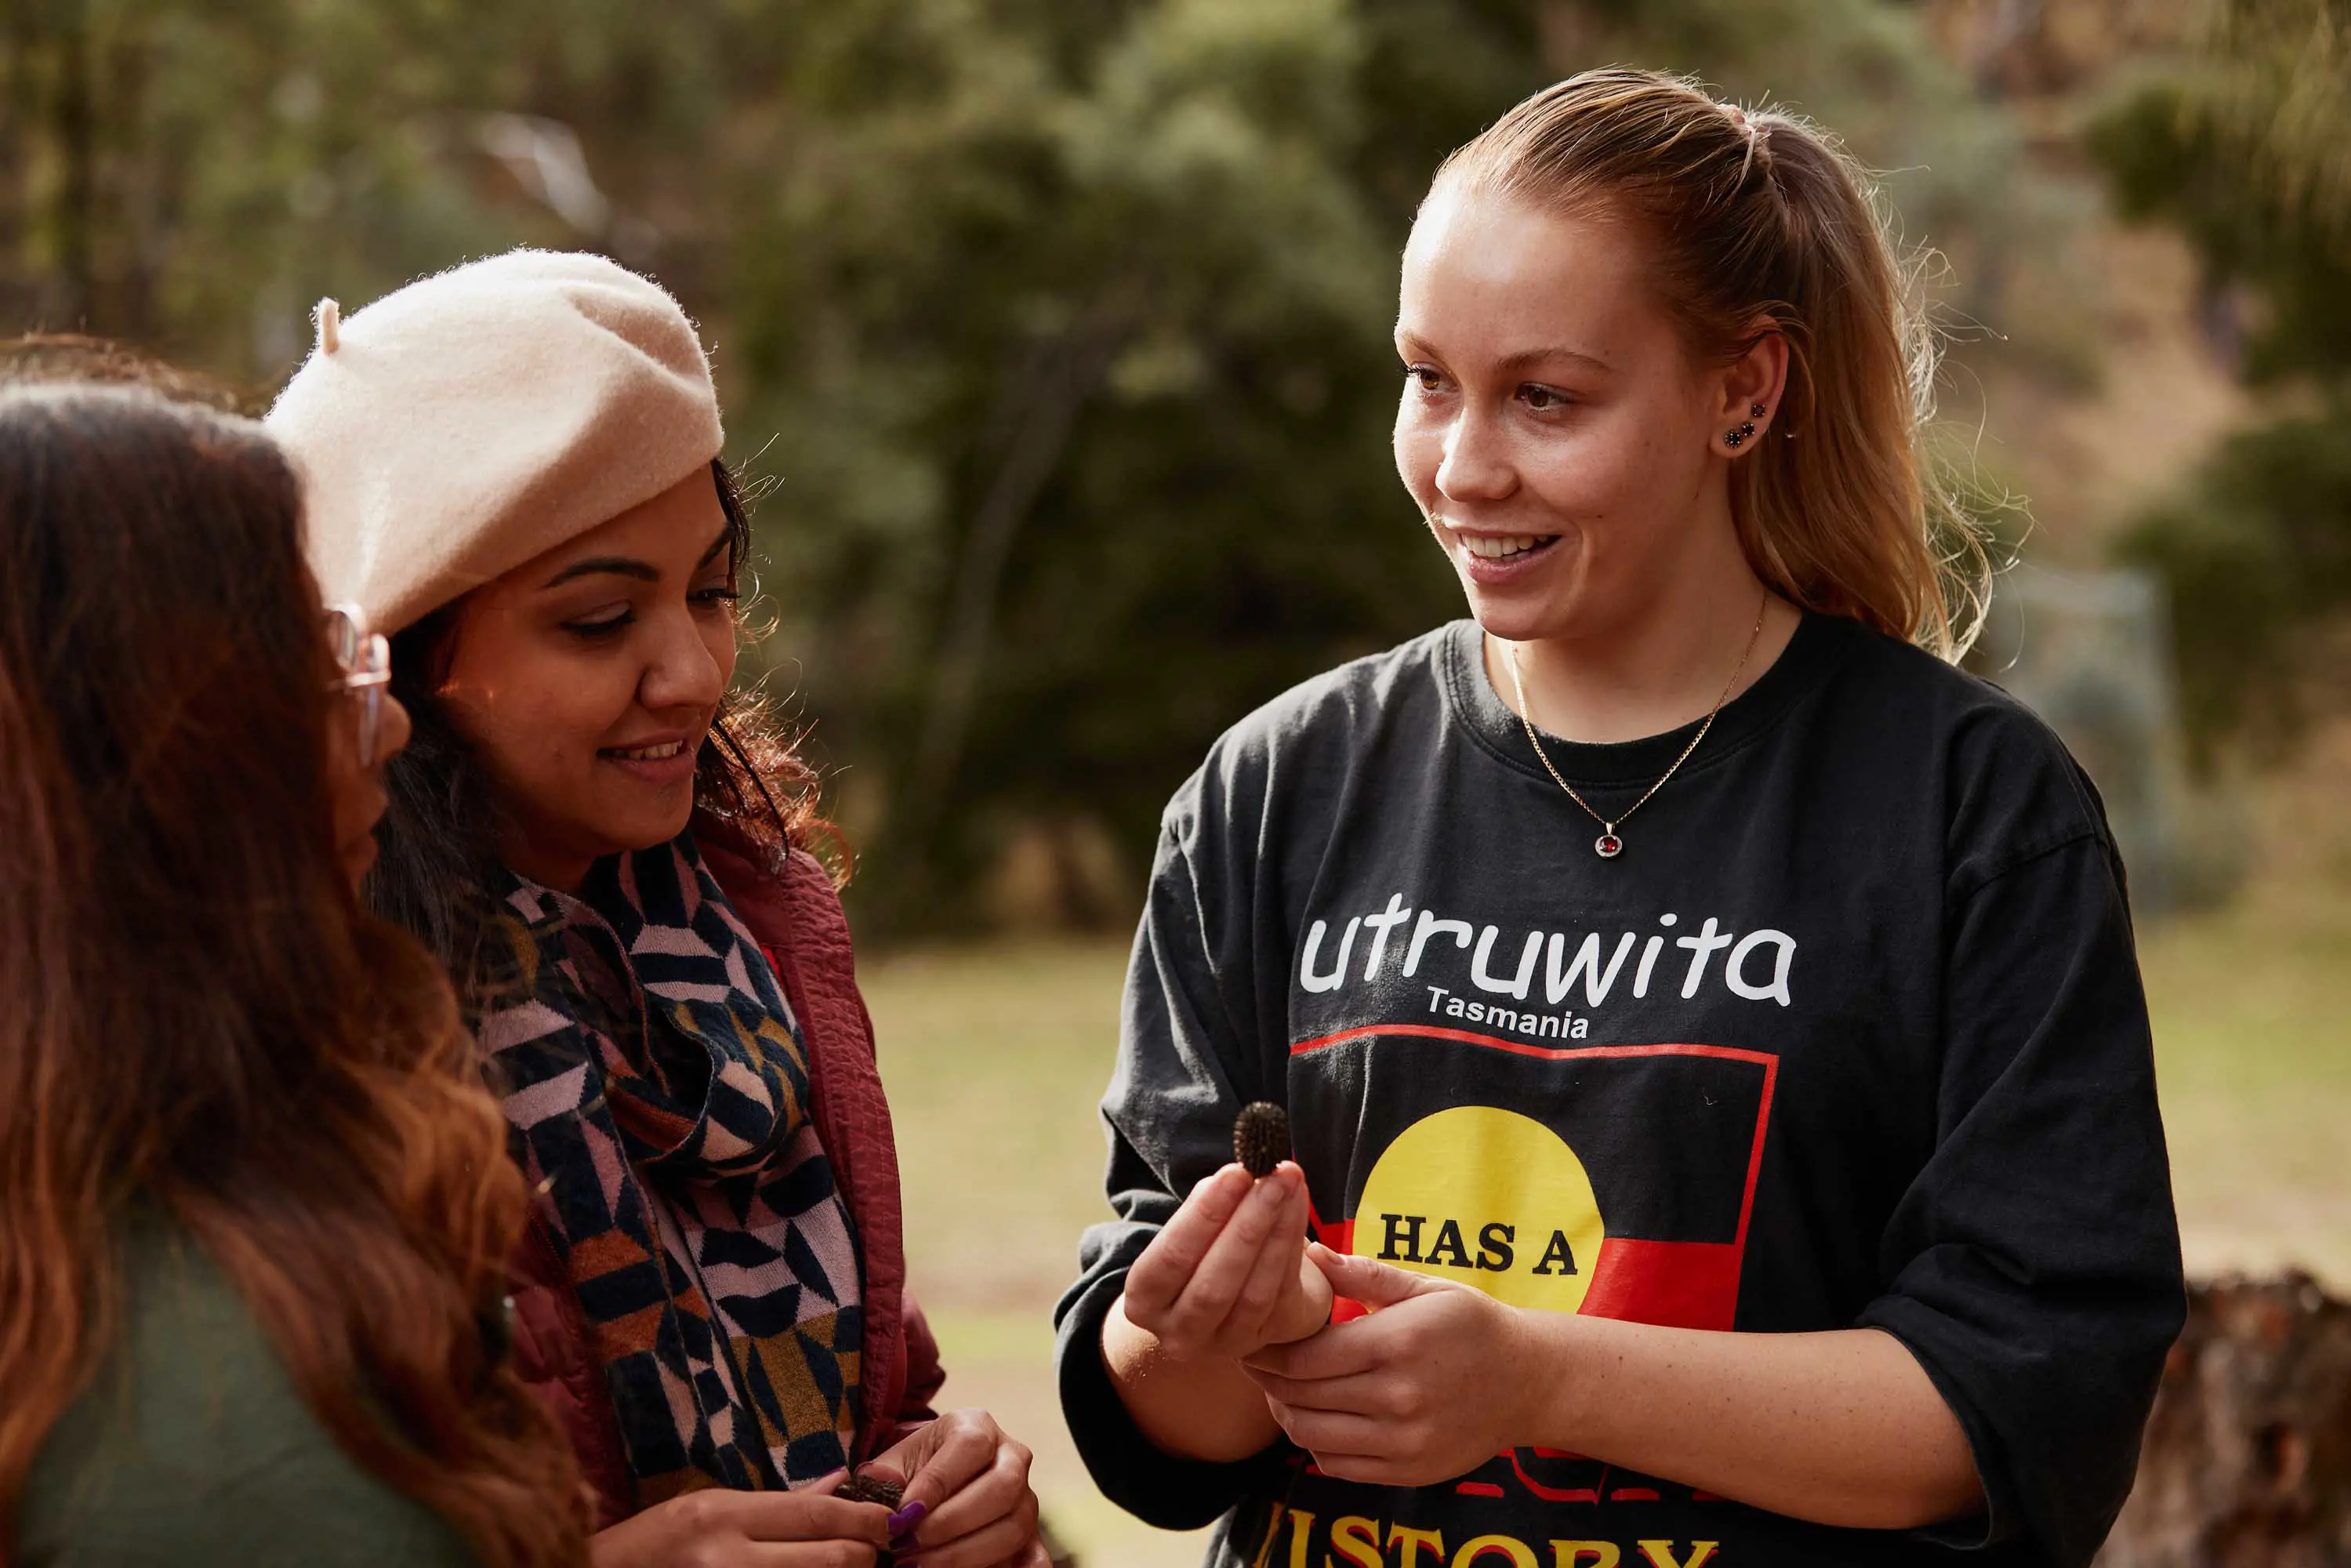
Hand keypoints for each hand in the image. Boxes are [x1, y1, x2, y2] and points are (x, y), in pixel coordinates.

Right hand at [588, 1475, 890, 1567]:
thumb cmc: (655, 1543)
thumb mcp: (711, 1507)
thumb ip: (779, 1505)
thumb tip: (842, 1485)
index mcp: (726, 1516)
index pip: (817, 1516)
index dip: (864, 1520)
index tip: (890, 1521)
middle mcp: (730, 1559)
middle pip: (829, 1559)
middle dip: (862, 1557)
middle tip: (871, 1553)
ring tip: (842, 1567)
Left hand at [861, 1408, 1046, 1566]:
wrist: (933, 1488)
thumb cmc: (914, 1472)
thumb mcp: (896, 1464)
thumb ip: (884, 1476)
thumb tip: (881, 1492)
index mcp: (978, 1426)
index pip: (970, 1446)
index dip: (939, 1482)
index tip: (905, 1513)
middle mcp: (1012, 1457)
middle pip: (1002, 1486)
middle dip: (951, 1522)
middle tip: (909, 1544)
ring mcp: (1026, 1498)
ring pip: (1013, 1527)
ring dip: (965, 1553)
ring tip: (919, 1565)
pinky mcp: (1032, 1535)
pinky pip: (1036, 1557)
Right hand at [1120, 1162, 1331, 1363]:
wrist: (1228, 1297)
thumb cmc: (1200, 1253)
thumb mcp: (1189, 1234)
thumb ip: (1205, 1211)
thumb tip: (1237, 1178)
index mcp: (1144, 1303)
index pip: (1172, 1258)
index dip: (1204, 1215)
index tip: (1236, 1172)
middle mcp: (1179, 1334)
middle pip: (1214, 1284)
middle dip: (1247, 1225)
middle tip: (1271, 1177)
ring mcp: (1224, 1345)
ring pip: (1253, 1294)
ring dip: (1277, 1232)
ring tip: (1289, 1184)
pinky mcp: (1265, 1341)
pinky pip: (1282, 1292)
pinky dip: (1292, 1244)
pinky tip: (1297, 1204)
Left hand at [1243, 1243, 1539, 1486]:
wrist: (1527, 1382)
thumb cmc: (1471, 1325)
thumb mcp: (1424, 1287)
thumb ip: (1363, 1273)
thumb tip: (1310, 1252)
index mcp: (1397, 1342)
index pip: (1305, 1357)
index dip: (1267, 1351)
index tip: (1250, 1339)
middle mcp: (1398, 1397)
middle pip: (1301, 1397)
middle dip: (1267, 1379)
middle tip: (1254, 1362)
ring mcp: (1404, 1440)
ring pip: (1312, 1436)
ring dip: (1285, 1414)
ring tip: (1279, 1391)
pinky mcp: (1408, 1470)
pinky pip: (1338, 1466)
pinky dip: (1314, 1445)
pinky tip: (1315, 1419)